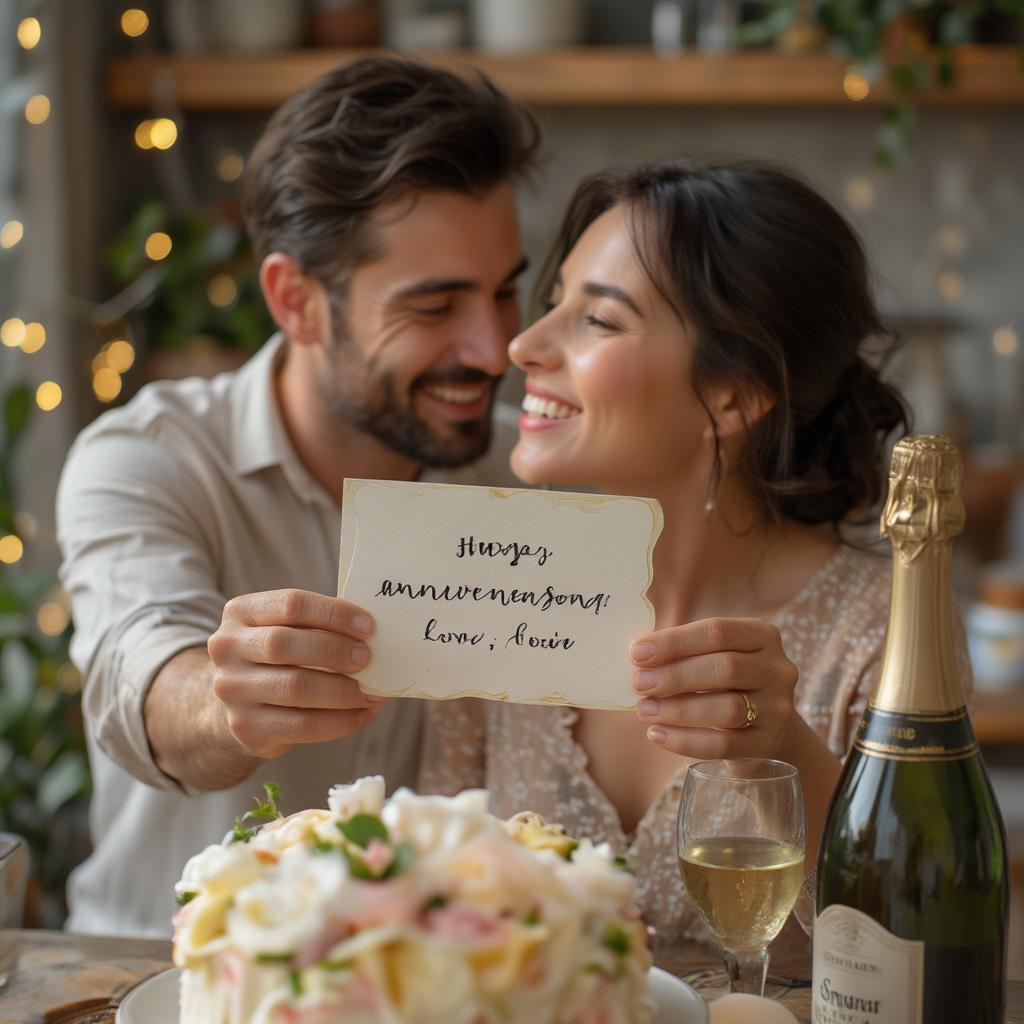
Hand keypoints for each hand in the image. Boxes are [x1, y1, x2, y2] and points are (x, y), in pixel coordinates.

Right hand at [208, 589, 385, 759]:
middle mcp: (227, 647)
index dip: (334, 614)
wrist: (238, 702)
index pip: (292, 604)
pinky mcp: (246, 727)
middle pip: (285, 644)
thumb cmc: (278, 657)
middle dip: (334, 650)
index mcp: (241, 612)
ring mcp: (232, 689)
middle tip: (367, 658)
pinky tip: (364, 714)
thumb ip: (320, 626)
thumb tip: (372, 636)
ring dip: (343, 690)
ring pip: (295, 688)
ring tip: (372, 692)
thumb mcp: (287, 630)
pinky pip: (302, 726)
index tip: (368, 626)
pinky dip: (341, 721)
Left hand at [630, 617, 799, 759]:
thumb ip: (684, 653)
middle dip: (675, 676)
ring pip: (727, 708)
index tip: (637, 653)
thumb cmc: (729, 684)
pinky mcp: (768, 743)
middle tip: (639, 683)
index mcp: (763, 636)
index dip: (675, 641)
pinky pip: (724, 745)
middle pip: (724, 668)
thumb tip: (638, 655)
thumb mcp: (715, 658)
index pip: (717, 631)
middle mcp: (778, 669)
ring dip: (678, 709)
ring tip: (644, 710)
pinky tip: (657, 734)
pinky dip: (685, 740)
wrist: (768, 729)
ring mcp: (778, 708)